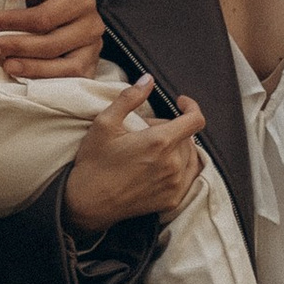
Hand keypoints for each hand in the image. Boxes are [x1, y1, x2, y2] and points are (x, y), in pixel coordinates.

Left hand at [0, 0, 104, 79]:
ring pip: (65, 69)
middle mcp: (92, 25)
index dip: (12, 23)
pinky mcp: (88, 67)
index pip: (44, 17)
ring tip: (5, 65)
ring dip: (32, 70)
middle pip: (52, 44)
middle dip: (16, 47)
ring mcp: (92, 49)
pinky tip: (22, 77)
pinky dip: (46, 82)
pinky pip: (69, 81)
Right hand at [62, 74, 204, 234]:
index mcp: (159, 142)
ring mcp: (174, 184)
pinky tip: (163, 165)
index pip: (195, 120)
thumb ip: (129, 98)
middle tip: (145, 132)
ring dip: (177, 148)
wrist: (87, 203)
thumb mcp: (105, 123)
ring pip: (190, 156)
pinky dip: (182, 166)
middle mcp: (173, 164)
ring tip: (152, 150)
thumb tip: (148, 80)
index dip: (191, 107)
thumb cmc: (94, 163)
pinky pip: (190, 176)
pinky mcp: (172, 200)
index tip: (180, 103)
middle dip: (171, 129)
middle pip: (188, 137)